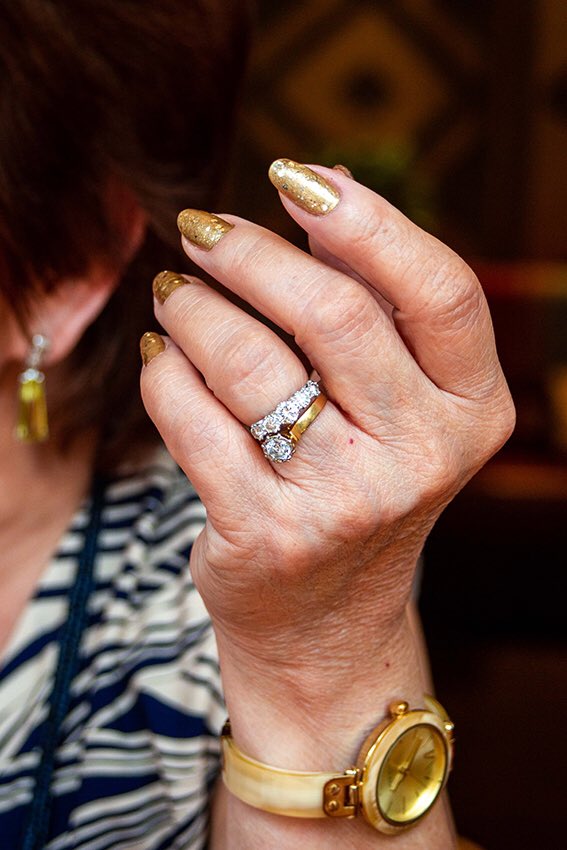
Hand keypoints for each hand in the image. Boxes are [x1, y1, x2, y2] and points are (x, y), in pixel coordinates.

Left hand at [140, 159, 513, 722]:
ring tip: (176, 297)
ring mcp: (346, 503)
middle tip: (200, 231)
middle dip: (247, 253)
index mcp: (474, 411)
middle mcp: (422, 458)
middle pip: (333, 313)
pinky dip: (162, 373)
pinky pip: (191, 418)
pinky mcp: (266, 534)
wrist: (324, 620)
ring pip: (249, 361)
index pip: (441, 289)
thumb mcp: (397, 402)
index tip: (293, 177)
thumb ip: (375, 297)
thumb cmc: (358, 483)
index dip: (364, 220)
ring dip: (192, 309)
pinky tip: (162, 361)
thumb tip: (327, 181)